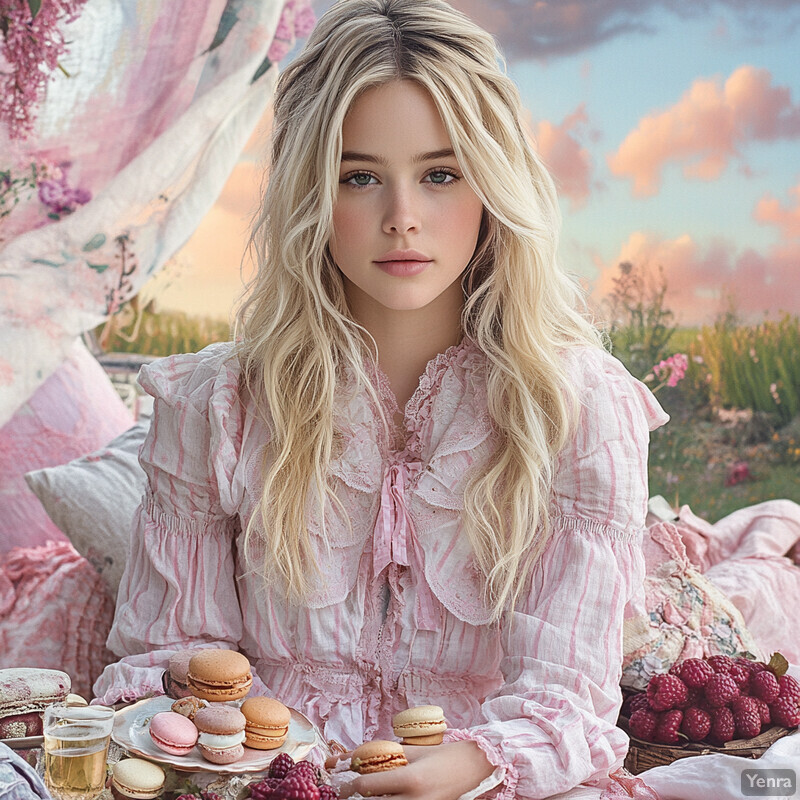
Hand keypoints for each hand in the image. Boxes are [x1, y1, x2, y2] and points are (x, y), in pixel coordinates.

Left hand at [335, 741, 494, 799]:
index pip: (367, 787)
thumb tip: (350, 757)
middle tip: (344, 791)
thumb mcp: (411, 751)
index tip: (338, 782)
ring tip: (363, 795)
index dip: (348, 785)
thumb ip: (382, 755)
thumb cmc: (441, 755)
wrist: (473, 769)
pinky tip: (380, 798)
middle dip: (354, 798)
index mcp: (410, 779)